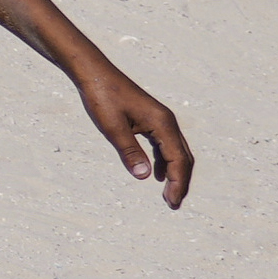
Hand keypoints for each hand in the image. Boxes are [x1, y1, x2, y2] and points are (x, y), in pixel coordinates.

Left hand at [76, 66, 195, 207]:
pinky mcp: (151, 120)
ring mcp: (160, 120)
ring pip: (176, 151)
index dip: (178, 183)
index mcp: (162, 123)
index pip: (178, 159)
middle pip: (183, 157)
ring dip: (174, 173)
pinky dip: (165, 161)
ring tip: (167, 194)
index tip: (172, 202)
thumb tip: (144, 177)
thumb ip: (129, 152)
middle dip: (181, 182)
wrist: (95, 74)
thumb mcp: (113, 128)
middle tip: (172, 204)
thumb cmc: (102, 98)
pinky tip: (157, 174)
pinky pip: (164, 145)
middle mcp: (167, 121)